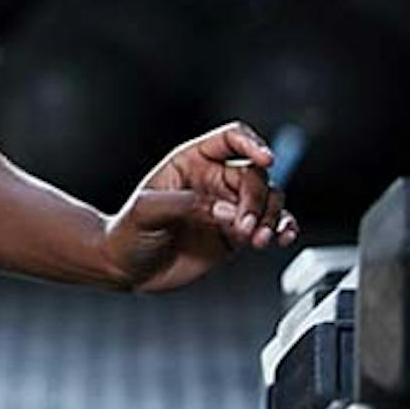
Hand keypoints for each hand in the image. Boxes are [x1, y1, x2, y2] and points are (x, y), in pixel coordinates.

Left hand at [102, 122, 299, 293]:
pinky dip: (282, 229)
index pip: (231, 139)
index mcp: (192, 161)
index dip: (252, 143)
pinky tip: (283, 237)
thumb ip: (186, 205)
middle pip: (255, 174)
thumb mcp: (146, 211)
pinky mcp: (237, 234)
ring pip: (269, 199)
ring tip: (258, 239)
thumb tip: (226, 211)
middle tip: (244, 226)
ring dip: (272, 217)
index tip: (265, 159)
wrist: (126, 269)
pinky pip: (270, 225)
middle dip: (256, 200)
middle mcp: (214, 180)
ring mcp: (228, 207)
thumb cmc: (127, 233)